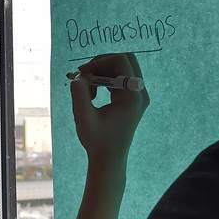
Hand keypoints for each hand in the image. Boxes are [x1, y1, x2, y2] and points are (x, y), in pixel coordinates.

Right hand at [70, 52, 148, 169]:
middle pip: (125, 60)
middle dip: (102, 63)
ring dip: (102, 71)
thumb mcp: (83, 117)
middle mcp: (140, 93)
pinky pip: (122, 78)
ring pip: (123, 67)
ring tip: (87, 89)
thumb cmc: (97, 141)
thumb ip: (79, 95)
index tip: (82, 74)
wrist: (109, 159)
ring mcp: (139, 96)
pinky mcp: (134, 99)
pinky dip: (105, 79)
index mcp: (132, 96)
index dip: (99, 61)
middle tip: (84, 76)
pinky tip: (93, 94)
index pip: (121, 61)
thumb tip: (77, 77)